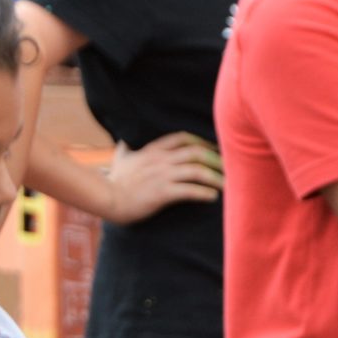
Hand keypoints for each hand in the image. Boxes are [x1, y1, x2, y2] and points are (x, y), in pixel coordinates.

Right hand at [100, 132, 222, 224]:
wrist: (108, 198)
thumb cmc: (115, 181)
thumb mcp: (120, 158)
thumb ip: (126, 148)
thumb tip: (123, 141)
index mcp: (154, 150)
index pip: (184, 138)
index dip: (202, 141)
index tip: (215, 148)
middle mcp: (161, 160)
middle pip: (197, 153)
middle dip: (216, 159)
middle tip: (229, 166)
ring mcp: (163, 176)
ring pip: (197, 171)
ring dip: (215, 177)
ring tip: (227, 184)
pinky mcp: (163, 193)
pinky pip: (189, 191)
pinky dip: (204, 193)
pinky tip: (213, 197)